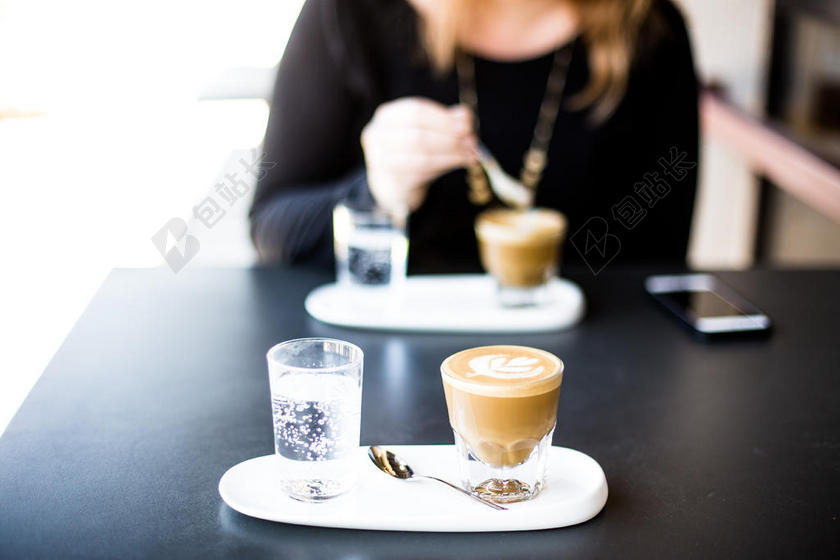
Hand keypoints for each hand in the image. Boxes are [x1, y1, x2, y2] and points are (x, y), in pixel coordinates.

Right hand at [361, 97, 476, 214]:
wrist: (393, 184)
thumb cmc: (413, 151)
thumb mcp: (428, 131)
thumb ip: (445, 120)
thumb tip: (465, 116)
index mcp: (386, 116)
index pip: (415, 111)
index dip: (443, 117)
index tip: (467, 123)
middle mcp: (377, 136)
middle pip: (418, 135)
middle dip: (450, 138)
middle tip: (472, 141)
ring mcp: (380, 161)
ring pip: (421, 157)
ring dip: (451, 155)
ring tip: (470, 154)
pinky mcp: (390, 182)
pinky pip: (421, 175)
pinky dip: (445, 167)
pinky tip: (460, 163)